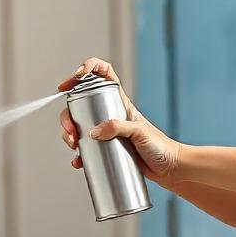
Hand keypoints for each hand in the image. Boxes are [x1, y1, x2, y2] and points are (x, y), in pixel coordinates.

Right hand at [57, 57, 182, 184]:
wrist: (168, 167)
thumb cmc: (159, 145)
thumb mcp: (139, 131)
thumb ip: (117, 127)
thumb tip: (93, 132)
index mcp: (120, 100)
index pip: (102, 73)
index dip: (87, 69)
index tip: (73, 78)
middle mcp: (110, 112)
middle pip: (80, 103)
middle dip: (68, 115)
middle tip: (70, 130)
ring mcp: (106, 130)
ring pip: (78, 125)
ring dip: (69, 134)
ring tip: (74, 146)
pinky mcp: (105, 147)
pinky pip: (85, 147)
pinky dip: (78, 154)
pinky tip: (78, 161)